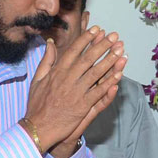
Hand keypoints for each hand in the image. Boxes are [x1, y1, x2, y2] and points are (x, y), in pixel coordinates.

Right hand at [25, 26, 124, 152]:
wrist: (38, 127)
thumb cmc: (37, 104)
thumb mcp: (37, 79)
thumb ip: (46, 60)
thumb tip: (51, 43)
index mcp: (57, 71)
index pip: (74, 50)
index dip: (86, 39)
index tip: (97, 30)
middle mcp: (67, 79)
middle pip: (88, 58)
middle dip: (102, 46)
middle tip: (114, 36)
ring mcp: (76, 92)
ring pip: (96, 73)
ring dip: (109, 61)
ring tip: (120, 51)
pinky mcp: (83, 105)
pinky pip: (99, 92)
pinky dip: (109, 83)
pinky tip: (119, 74)